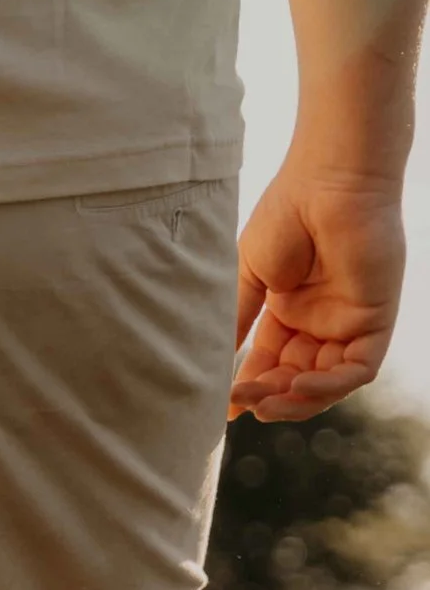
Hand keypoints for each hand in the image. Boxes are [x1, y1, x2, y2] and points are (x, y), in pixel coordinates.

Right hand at [230, 159, 406, 421]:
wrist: (327, 183)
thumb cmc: (286, 216)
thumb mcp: (250, 277)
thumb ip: (237, 321)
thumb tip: (213, 362)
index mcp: (291, 311)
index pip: (271, 362)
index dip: (250, 387)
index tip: (223, 406)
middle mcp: (322, 321)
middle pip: (297, 379)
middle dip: (269, 396)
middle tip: (241, 400)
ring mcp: (350, 322)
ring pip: (328, 383)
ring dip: (297, 401)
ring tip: (264, 402)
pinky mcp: (376, 320)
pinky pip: (358, 370)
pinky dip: (329, 387)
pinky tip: (298, 387)